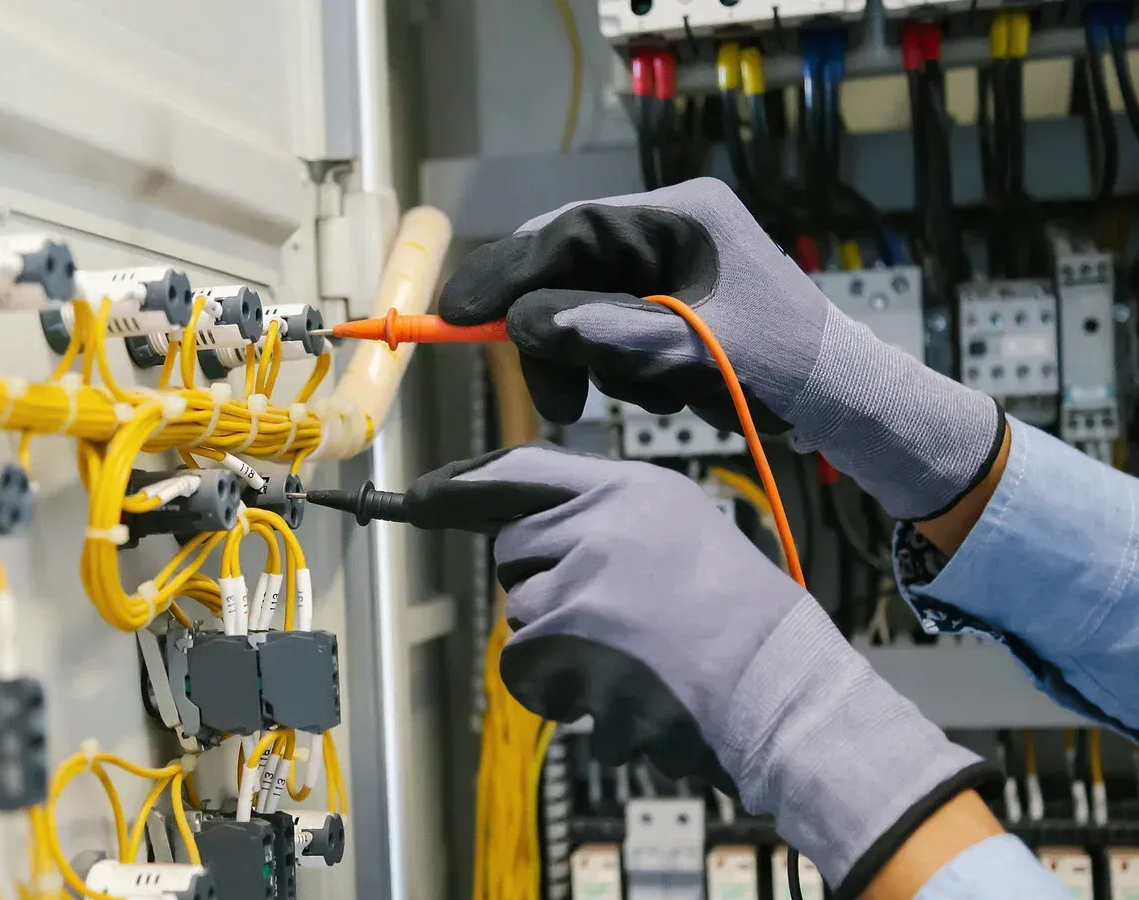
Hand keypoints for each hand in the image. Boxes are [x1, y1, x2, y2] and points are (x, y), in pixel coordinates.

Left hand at [408, 444, 991, 895]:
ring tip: (627, 656)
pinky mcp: (570, 645)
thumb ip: (606, 519)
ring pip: (518, 615)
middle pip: (512, 552)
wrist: (779, 690)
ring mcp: (582, 582)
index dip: (469, 484)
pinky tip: (611, 690)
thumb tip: (521, 527)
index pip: (525, 469)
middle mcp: (601, 524)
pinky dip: (555, 688)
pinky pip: (522, 666)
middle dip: (542, 589)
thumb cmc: (740, 622)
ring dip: (556, 646)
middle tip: (607, 618)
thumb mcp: (682, 532)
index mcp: (633, 488)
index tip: (427, 496)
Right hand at [438, 178, 1003, 519]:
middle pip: (565, 267)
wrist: (844, 398)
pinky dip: (617, 366)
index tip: (456, 313)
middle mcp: (667, 228)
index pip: (568, 230)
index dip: (506, 271)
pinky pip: (608, 326)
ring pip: (580, 303)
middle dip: (553, 335)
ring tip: (651, 397)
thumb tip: (524, 323)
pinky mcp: (667, 301)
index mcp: (679, 216)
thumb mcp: (688, 350)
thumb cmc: (784, 366)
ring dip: (594, 361)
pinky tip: (664, 390)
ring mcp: (667, 264)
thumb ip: (603, 331)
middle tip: (558, 402)